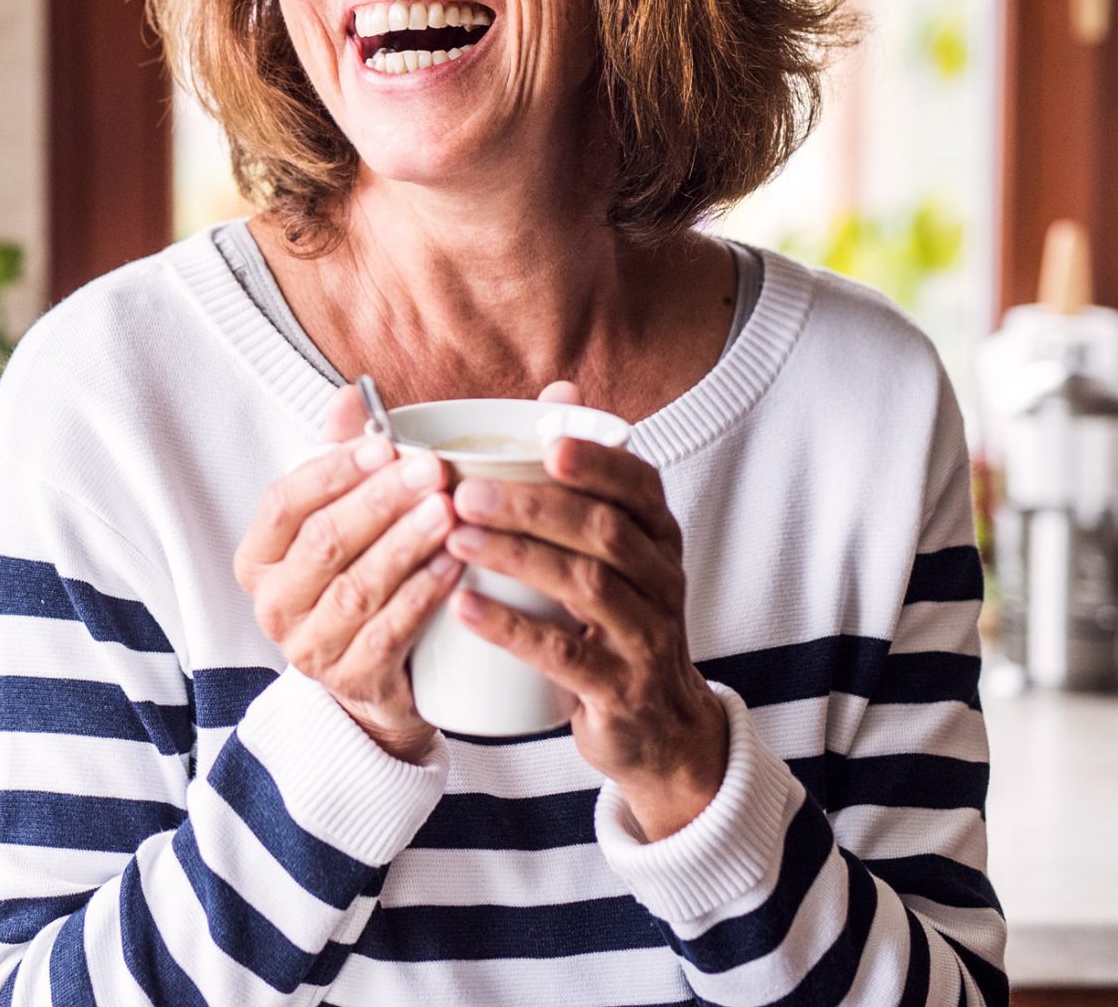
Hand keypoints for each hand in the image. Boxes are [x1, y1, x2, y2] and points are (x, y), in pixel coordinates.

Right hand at [234, 384, 462, 763]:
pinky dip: (423, 595)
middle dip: (379, 502)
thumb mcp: (338, 520)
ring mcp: (308, 647)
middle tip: (431, 470)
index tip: (384, 444)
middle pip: (323, 543)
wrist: (372, 684)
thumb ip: (339, 459)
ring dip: (405, 545)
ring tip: (448, 511)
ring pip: (357, 588)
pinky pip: (388, 632)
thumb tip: (349, 394)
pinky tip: (455, 565)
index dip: (333, 471)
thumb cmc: (354, 580)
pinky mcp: (352, 680)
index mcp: (258, 557)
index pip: (283, 503)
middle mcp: (273, 603)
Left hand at [443, 381, 727, 838]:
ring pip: (587, 586)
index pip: (639, 485)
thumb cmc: (615, 620)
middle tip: (463, 492)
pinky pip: (567, 656)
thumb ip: (582, 478)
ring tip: (456, 537)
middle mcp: (661, 581)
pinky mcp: (621, 692)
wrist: (660, 731)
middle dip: (533, 505)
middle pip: (604, 531)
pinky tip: (466, 607)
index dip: (598, 461)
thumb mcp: (613, 551)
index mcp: (656, 537)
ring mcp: (646, 638)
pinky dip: (513, 629)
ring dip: (517, 556)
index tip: (546, 440)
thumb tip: (558, 386)